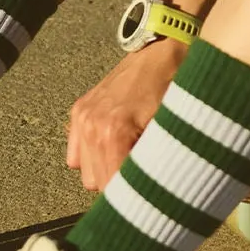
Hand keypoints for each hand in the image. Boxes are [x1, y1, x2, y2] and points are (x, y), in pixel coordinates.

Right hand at [65, 38, 185, 192]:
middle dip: (120, 184)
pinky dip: (92, 155)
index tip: (145, 202)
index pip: (113, 189)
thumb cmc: (173, 87)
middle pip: (97, 185)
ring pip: (85, 173)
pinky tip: (114, 145)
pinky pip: (76, 155)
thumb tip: (155, 197)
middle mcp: (91, 126)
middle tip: (144, 171)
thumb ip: (153, 165)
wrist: (163, 48)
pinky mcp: (78, 110)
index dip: (132, 199)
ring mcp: (82, 117)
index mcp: (114, 133)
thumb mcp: (170, 129)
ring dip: (106, 169)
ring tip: (131, 153)